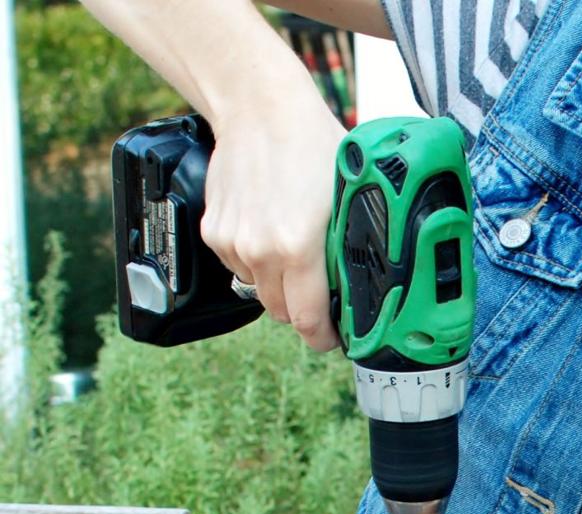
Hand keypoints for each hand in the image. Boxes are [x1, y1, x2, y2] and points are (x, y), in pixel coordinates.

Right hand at [201, 98, 344, 351]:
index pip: (308, 321)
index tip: (333, 338)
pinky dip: (256, 260)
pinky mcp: (213, 232)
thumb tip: (368, 290)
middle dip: (303, 309)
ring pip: (260, 291)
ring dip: (279, 283)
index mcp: (298, 248)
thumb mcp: (351, 200)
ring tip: (295, 249)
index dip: (324, 337)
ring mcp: (233, 242)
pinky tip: (269, 229)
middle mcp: (260, 251)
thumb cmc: (312, 145)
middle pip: (282, 313)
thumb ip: (353, 249)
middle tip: (321, 292)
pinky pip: (239, 267)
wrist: (259, 106)